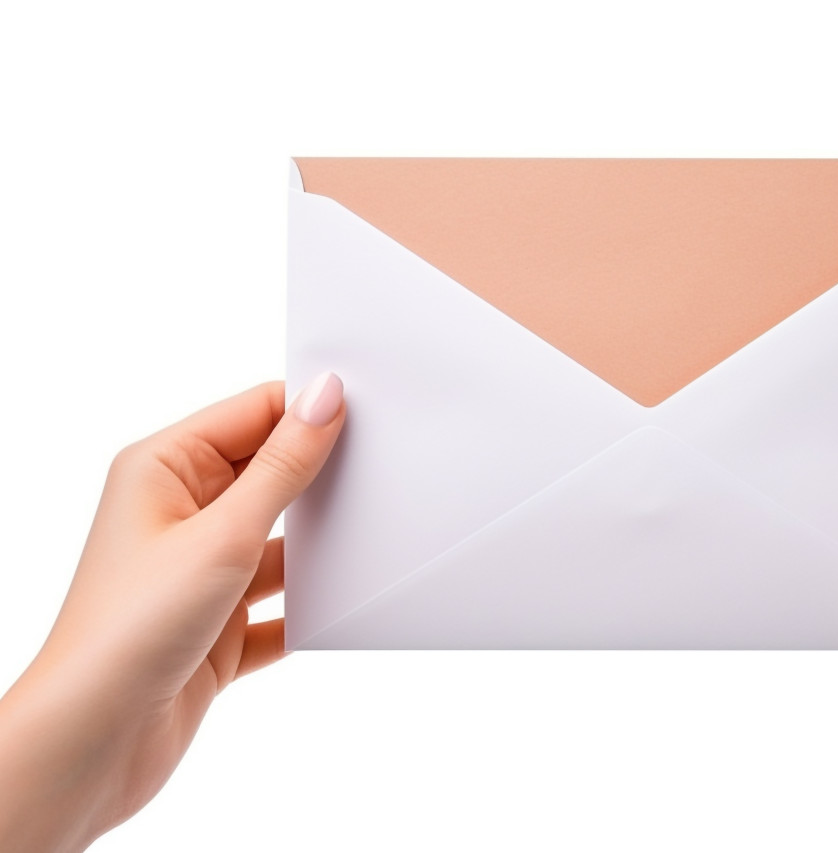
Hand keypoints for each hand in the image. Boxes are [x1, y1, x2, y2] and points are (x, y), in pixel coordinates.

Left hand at [0, 375, 344, 852]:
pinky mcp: (220, 627)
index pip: (253, 413)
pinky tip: (341, 608)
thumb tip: (324, 395)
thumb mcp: (223, 535)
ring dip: (320, 547)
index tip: (372, 418)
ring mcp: (201, 572)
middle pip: (271, 473)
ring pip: (281, 541)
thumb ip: (282, 465)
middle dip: (322, 479)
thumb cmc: (130, 631)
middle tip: (382, 476)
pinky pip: (282, 603)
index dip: (309, 411)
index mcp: (164, 469)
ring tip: (368, 542)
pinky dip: (310, 606)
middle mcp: (180, 514)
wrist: (92, 745)